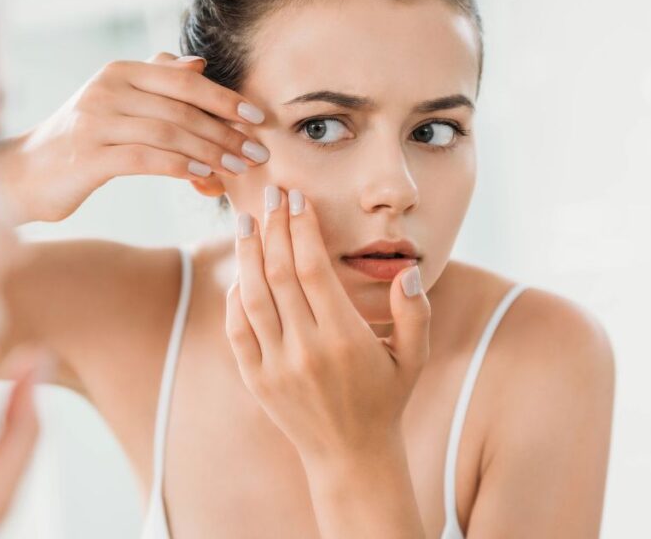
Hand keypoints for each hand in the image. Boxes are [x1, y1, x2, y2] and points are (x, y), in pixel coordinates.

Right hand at [0, 52, 268, 222]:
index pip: (183, 79)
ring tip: (240, 170)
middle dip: (226, 131)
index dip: (225, 98)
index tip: (258, 118)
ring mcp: (96, 121)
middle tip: (258, 153)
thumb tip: (198, 64)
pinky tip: (204, 177)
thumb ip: (154, 83)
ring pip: (169, 133)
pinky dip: (181, 166)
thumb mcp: (116, 105)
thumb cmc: (79, 144)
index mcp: (119, 73)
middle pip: (182, 107)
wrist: (22, 175)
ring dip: (212, 153)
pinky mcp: (88, 157)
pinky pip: (147, 158)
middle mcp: (107, 90)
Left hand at [225, 186, 430, 463]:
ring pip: (252, 297)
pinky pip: (237, 329)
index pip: (314, 269)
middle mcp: (306, 350)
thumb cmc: (386, 399)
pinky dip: (235, 297)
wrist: (350, 455)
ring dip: (246, 254)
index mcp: (345, 339)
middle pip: (279, 274)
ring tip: (245, 220)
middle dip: (273, 228)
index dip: (302, 228)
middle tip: (269, 194)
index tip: (297, 198)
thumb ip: (415, 313)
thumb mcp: (415, 358)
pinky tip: (241, 270)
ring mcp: (276, 366)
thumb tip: (405, 271)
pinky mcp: (256, 380)